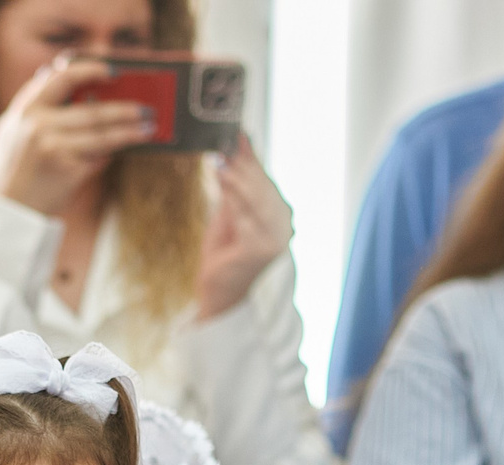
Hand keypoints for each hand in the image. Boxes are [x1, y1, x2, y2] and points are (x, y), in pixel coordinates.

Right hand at [0, 57, 155, 218]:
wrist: (8, 214)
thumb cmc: (15, 172)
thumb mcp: (14, 134)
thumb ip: (38, 111)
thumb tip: (82, 94)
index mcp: (23, 110)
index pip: (60, 78)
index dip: (88, 70)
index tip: (112, 71)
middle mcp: (37, 125)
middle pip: (92, 110)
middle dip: (123, 109)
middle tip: (145, 108)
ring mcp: (53, 147)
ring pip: (102, 134)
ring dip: (130, 131)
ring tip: (149, 127)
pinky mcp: (67, 170)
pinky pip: (97, 158)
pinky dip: (110, 154)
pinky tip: (126, 149)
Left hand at [193, 134, 291, 321]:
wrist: (219, 289)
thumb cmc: (225, 251)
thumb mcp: (230, 210)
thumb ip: (235, 183)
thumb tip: (233, 149)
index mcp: (280, 216)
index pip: (266, 181)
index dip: (252, 158)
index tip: (237, 136)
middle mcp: (284, 227)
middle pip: (264, 188)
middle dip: (244, 165)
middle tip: (226, 145)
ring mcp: (275, 240)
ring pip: (257, 200)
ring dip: (239, 177)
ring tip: (222, 160)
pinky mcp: (260, 250)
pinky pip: (246, 218)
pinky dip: (234, 199)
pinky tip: (223, 181)